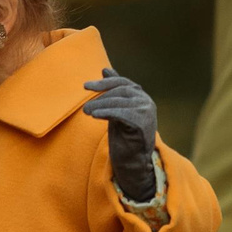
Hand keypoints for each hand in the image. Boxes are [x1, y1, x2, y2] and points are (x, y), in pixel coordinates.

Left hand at [81, 71, 161, 201]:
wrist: (133, 162)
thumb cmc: (124, 136)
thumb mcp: (116, 110)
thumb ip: (113, 92)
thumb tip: (105, 69)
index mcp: (141, 96)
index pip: (122, 82)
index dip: (104, 82)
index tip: (86, 86)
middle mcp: (147, 102)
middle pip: (121, 90)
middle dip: (100, 96)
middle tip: (85, 107)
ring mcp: (147, 112)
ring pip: (120, 101)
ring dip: (100, 105)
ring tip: (86, 111)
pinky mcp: (143, 123)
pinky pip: (122, 113)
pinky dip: (106, 113)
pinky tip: (94, 116)